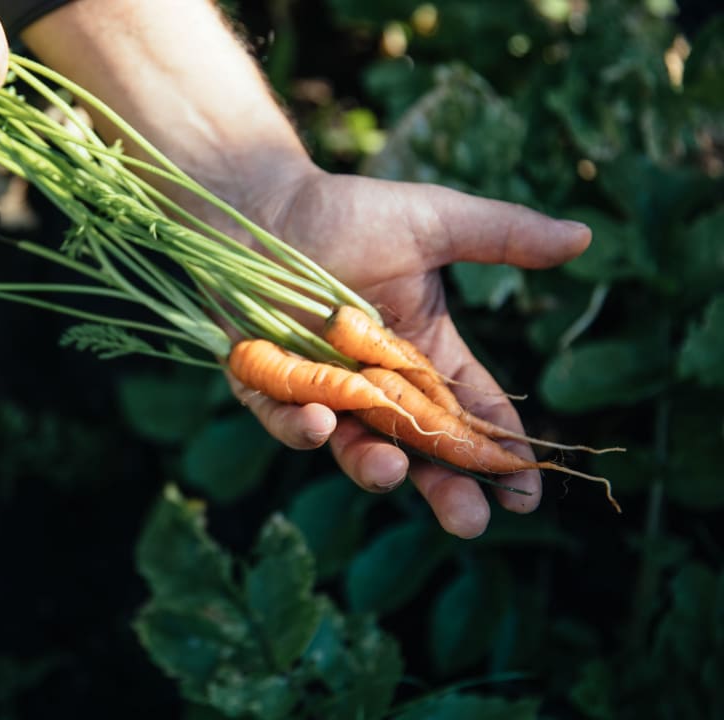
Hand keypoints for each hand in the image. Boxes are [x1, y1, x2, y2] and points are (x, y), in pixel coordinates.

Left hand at [231, 169, 590, 537]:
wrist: (260, 205)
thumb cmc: (344, 211)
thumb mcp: (431, 222)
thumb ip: (501, 235)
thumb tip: (583, 237)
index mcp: (421, 353)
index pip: (470, 413)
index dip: (500, 453)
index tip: (526, 491)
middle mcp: (375, 384)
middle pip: (419, 449)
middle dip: (446, 488)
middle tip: (470, 522)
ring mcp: (321, 391)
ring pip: (354, 446)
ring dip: (373, 466)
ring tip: (391, 471)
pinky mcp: (267, 388)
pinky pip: (285, 421)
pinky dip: (300, 426)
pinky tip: (317, 421)